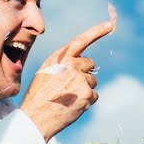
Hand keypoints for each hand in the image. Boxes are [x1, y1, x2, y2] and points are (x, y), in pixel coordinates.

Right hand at [21, 22, 112, 140]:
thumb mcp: (47, 72)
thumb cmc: (39, 96)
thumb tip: (83, 63)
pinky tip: (73, 105)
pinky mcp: (87, 94)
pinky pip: (94, 94)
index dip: (96, 32)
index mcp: (59, 58)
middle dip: (84, 73)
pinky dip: (87, 101)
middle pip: (90, 64)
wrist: (35, 118)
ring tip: (68, 97)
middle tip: (69, 86)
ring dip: (85, 88)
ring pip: (93, 80)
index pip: (80, 41)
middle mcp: (71, 65)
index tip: (109, 25)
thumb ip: (63, 64)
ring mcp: (80, 80)